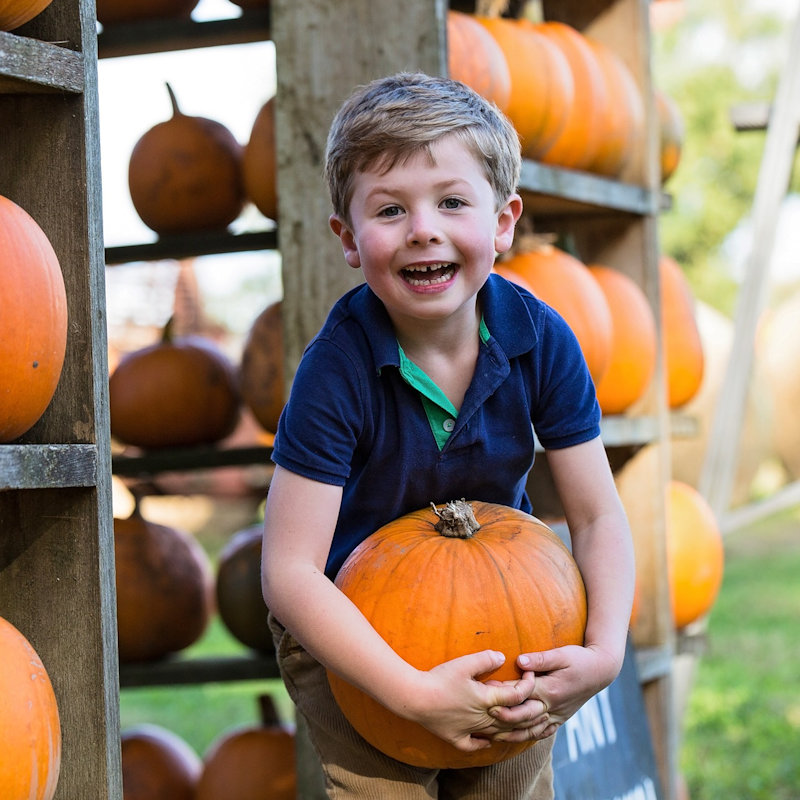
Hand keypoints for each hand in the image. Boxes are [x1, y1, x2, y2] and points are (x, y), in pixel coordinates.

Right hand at [403, 650, 535, 753]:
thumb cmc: (439, 679)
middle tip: (541, 705)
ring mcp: (470, 730)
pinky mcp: (456, 737)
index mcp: (486, 699)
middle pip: (513, 719)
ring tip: (525, 727)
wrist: (414, 698)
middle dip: (530, 712)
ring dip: (515, 731)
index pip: (516, 695)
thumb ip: (485, 659)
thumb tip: (503, 657)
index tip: (531, 674)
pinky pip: (474, 744)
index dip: (528, 684)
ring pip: (498, 735)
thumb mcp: (464, 663)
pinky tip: (487, 740)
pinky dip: (483, 743)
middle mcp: (482, 718)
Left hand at [489, 644, 620, 741]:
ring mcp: (556, 715)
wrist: (600, 671)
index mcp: (549, 689)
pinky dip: (527, 737)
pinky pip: (542, 733)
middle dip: (501, 717)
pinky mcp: (560, 719)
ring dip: (511, 733)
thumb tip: (519, 660)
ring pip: (530, 730)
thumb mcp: (560, 654)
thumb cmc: (578, 659)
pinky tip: (515, 738)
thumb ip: (539, 659)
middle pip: (521, 716)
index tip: (484, 690)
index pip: (520, 694)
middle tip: (482, 715)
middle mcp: (551, 706)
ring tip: (492, 734)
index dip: (502, 693)